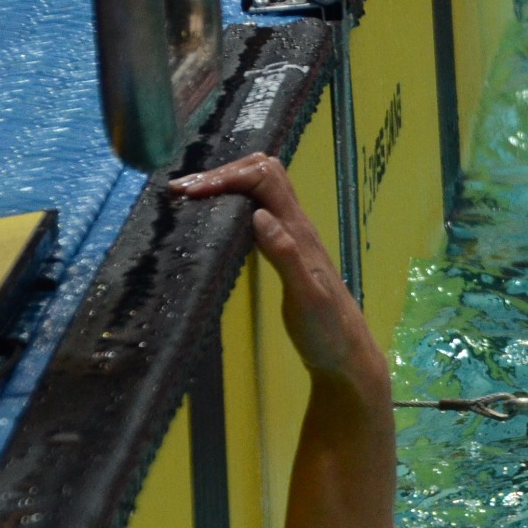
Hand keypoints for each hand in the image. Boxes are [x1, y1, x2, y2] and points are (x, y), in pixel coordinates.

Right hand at [171, 155, 380, 388]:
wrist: (345, 354)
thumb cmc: (327, 331)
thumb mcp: (305, 297)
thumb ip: (285, 256)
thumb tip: (259, 215)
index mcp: (299, 231)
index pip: (264, 179)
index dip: (227, 177)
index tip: (191, 193)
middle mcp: (296, 226)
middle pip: (263, 172)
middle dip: (222, 172)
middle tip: (182, 191)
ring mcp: (291, 236)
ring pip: (261, 188)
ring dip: (226, 183)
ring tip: (188, 196)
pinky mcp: (284, 250)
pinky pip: (258, 209)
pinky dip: (232, 202)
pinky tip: (212, 217)